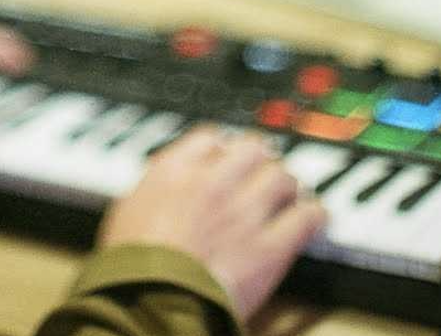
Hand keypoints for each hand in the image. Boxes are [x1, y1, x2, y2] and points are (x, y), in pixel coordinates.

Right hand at [98, 126, 325, 319]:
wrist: (149, 303)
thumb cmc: (129, 267)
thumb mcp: (127, 211)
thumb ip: (156, 188)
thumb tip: (165, 182)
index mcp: (175, 170)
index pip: (211, 138)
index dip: (224, 150)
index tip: (228, 159)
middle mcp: (213, 182)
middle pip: (254, 149)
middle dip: (260, 162)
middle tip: (262, 175)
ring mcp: (245, 212)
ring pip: (284, 177)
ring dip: (287, 188)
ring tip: (287, 199)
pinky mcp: (270, 247)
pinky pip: (306, 216)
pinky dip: (313, 216)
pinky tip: (312, 220)